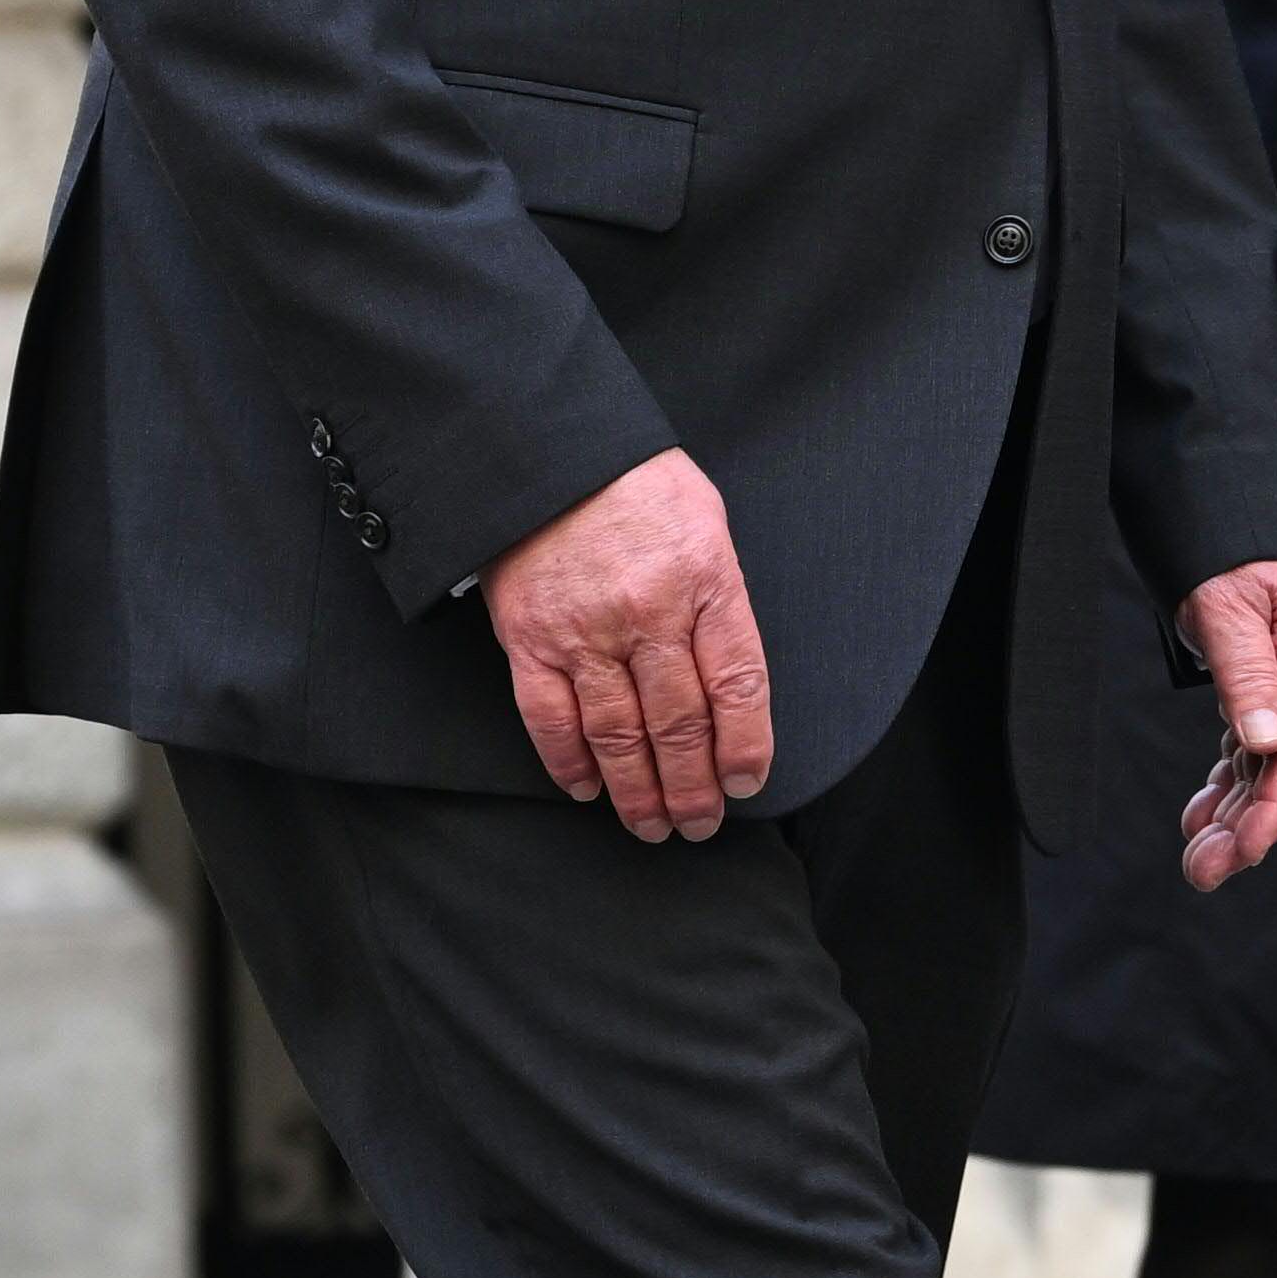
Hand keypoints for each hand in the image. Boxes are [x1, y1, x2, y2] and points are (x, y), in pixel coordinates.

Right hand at [482, 448, 773, 841]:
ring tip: (653, 826)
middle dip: (694, 786)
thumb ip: (718, 598)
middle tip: (700, 824)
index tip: (746, 783)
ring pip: (618, 735)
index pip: (737, 683)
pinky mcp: (530, 641)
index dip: (745, 745)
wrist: (549, 451)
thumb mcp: (706, 524)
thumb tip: (729, 676)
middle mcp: (648, 613)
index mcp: (704, 579)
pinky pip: (551, 720)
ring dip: (639, 792)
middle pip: (679, 723)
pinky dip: (570, 763)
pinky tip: (589, 789)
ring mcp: (585, 632)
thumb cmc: (638, 483)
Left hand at [1174, 561, 1276, 890]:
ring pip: (1262, 766)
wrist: (1228, 518)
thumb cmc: (1235, 549)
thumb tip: (1267, 741)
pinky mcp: (1260, 686)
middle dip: (1247, 826)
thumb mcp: (1232, 606)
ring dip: (1233, 814)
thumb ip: (1250, 674)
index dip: (1274, 806)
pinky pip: (1246, 747)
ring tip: (1201, 857)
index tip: (1247, 850)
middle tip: (1206, 869)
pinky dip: (1226, 782)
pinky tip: (1204, 813)